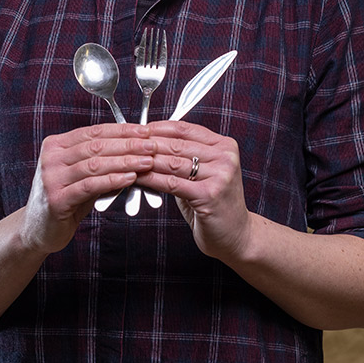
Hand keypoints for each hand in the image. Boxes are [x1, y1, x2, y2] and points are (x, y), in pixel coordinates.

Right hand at [22, 123, 155, 253]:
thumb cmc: (66, 198)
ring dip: (124, 162)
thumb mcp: (81, 173)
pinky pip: (90, 186)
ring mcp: (51, 178)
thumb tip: (135, 145)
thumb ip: (100, 158)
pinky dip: (112, 180)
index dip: (122, 130)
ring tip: (146, 162)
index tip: (145, 131)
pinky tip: (130, 178)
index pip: (94, 131)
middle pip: (96, 145)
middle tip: (151, 146)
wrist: (39, 229)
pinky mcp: (56, 199)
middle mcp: (51, 158)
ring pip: (94, 164)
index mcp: (56, 145)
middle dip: (128, 144)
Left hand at [142, 120, 251, 262]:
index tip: (138, 130)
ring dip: (147, 161)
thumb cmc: (215, 202)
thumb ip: (185, 156)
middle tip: (127, 145)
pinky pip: (172, 183)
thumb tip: (150, 142)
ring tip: (128, 160)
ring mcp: (220, 176)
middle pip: (178, 145)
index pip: (185, 129)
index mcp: (225, 146)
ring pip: (173, 162)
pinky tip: (138, 178)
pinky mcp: (209, 195)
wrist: (236, 234)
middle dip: (149, 144)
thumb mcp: (204, 173)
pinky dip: (152, 179)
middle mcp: (225, 157)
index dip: (158, 128)